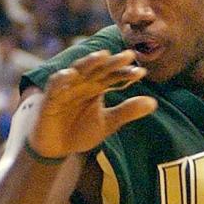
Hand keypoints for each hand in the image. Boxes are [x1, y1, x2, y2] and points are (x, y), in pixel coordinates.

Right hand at [28, 50, 157, 159]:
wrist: (55, 147)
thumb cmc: (80, 130)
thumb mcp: (108, 122)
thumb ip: (128, 111)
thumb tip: (154, 102)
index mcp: (96, 87)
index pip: (113, 76)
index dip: (126, 74)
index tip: (142, 73)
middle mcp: (82, 83)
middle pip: (98, 68)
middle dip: (112, 62)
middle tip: (129, 56)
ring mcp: (65, 89)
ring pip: (77, 71)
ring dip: (89, 63)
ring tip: (102, 56)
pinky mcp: (50, 99)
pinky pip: (54, 86)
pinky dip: (61, 79)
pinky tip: (70, 75)